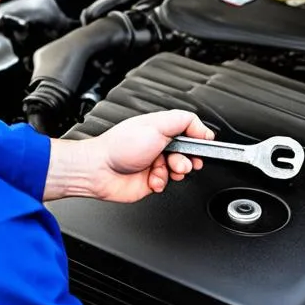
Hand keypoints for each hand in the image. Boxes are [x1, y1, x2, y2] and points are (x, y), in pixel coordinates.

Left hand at [45, 110, 213, 203]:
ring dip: (173, 172)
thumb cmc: (119, 146)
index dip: (198, 139)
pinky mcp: (151, 180)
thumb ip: (184, 122)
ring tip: (162, 170)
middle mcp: (159, 144)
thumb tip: (204, 129)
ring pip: (179, 170)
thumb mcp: (157, 125)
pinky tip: (151, 179)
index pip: (190, 130)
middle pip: (188, 152)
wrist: (100, 171)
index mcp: (161, 127)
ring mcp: (155, 162)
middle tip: (179, 162)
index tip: (203, 146)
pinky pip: (167, 183)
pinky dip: (162, 182)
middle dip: (187, 159)